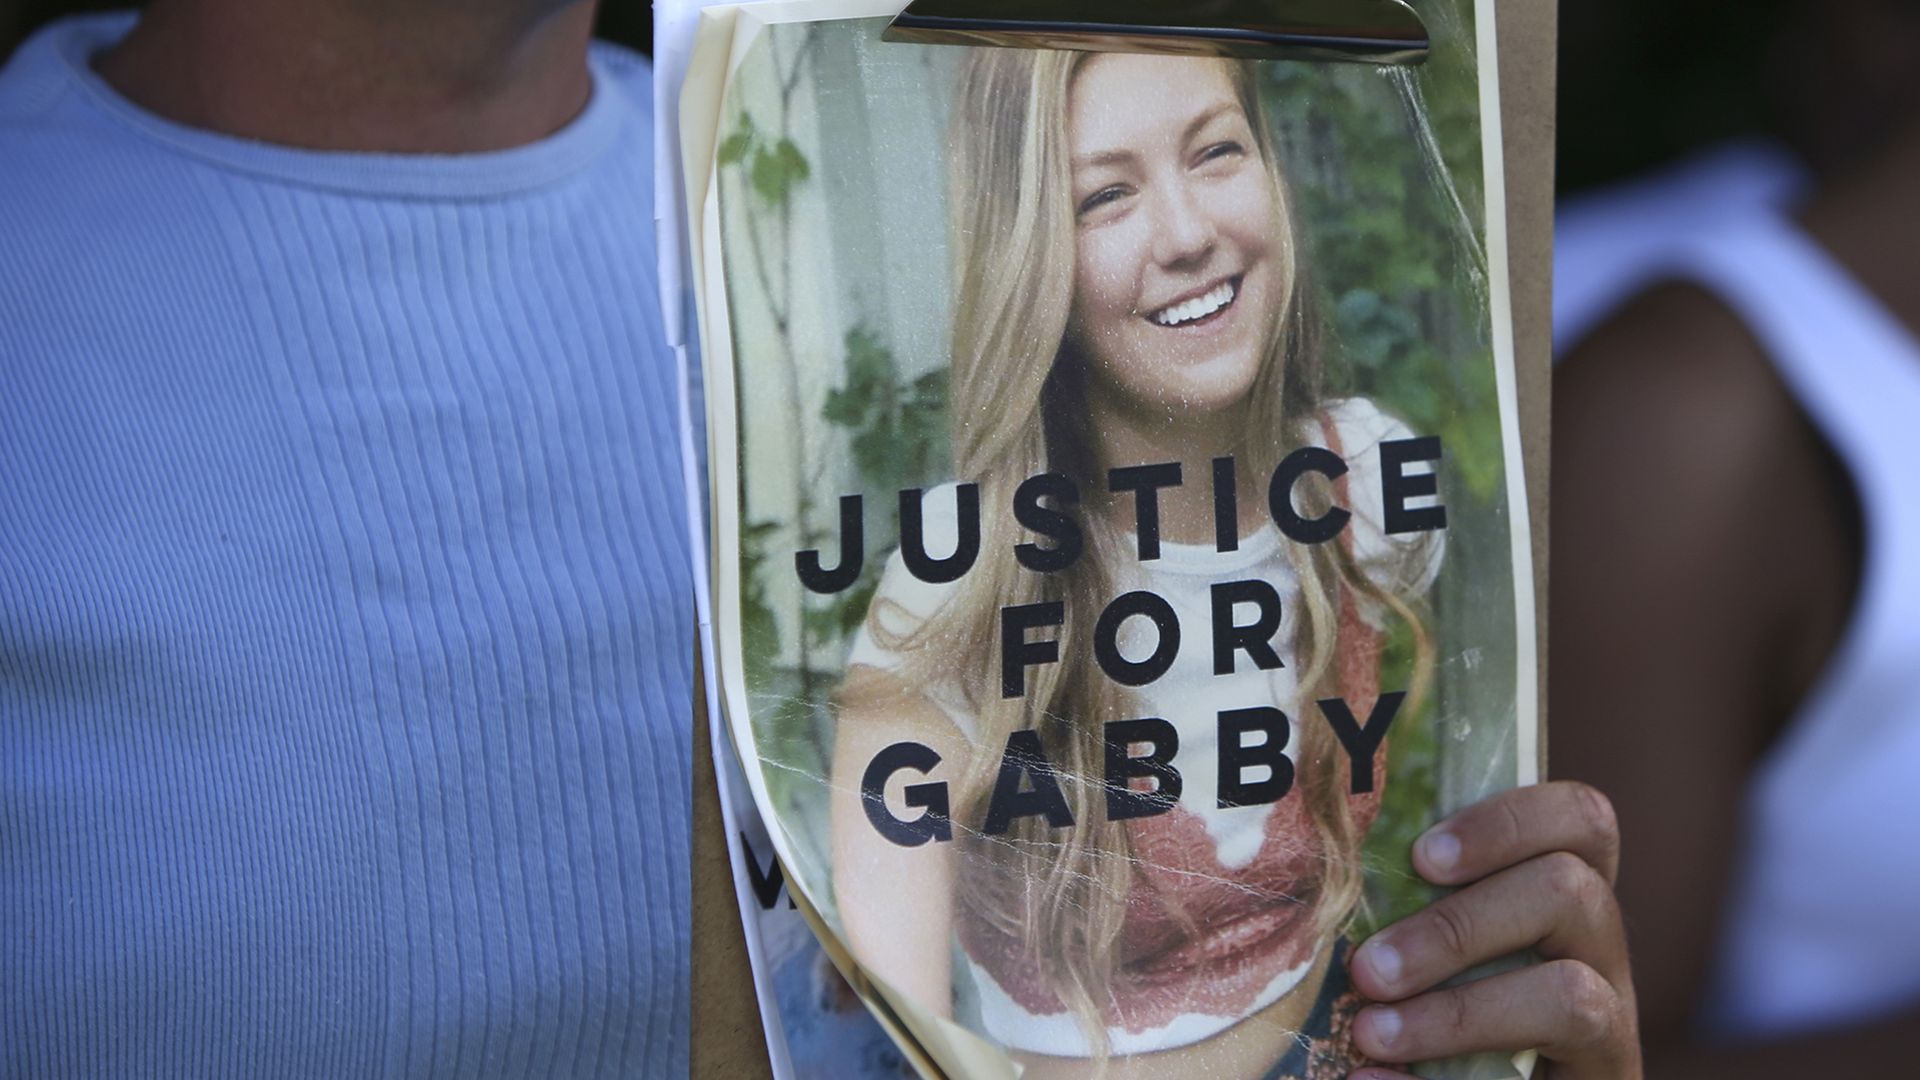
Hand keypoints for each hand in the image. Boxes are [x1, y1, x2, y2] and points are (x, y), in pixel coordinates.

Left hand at [1344, 781, 1640, 1079]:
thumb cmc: (1431, 1011)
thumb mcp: (1420, 950)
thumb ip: (1400, 912)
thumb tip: (1326, 881)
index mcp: (1560, 895)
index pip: (1580, 821)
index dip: (1509, 822)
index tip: (1423, 856)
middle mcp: (1599, 952)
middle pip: (1572, 892)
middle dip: (1458, 928)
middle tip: (1370, 968)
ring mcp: (1611, 1026)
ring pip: (1575, 995)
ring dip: (1460, 1013)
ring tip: (1372, 1033)